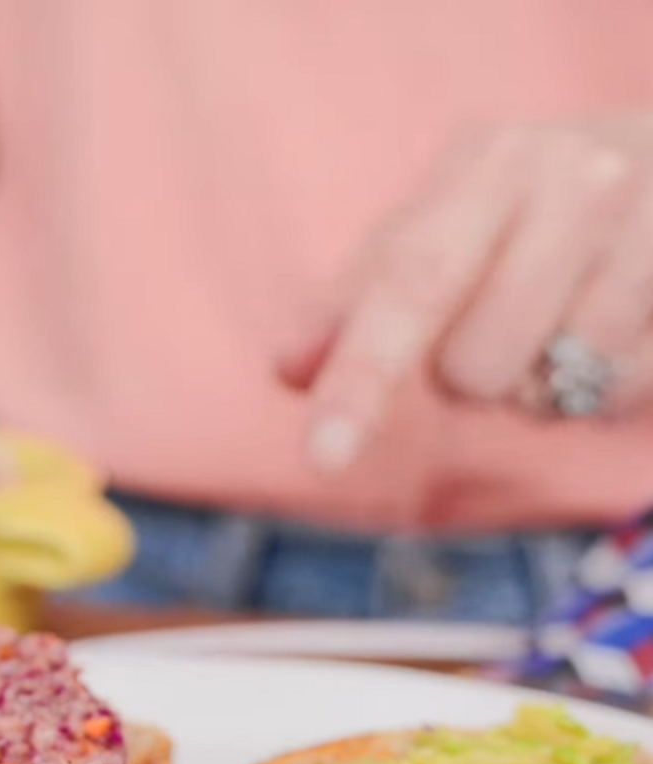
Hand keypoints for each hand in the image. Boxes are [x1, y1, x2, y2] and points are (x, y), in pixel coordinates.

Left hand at [282, 117, 652, 470]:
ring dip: (538, 387)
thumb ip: (355, 300)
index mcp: (491, 165)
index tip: (322, 456)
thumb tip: (287, 370)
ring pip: (549, 394)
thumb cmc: (529, 210)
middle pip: (474, 366)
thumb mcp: (439, 228)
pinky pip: (619, 398)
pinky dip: (600, 390)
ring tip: (563, 319)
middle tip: (500, 323)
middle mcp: (579, 182)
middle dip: (467, 377)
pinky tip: (616, 330)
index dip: (361, 379)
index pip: (409, 285)